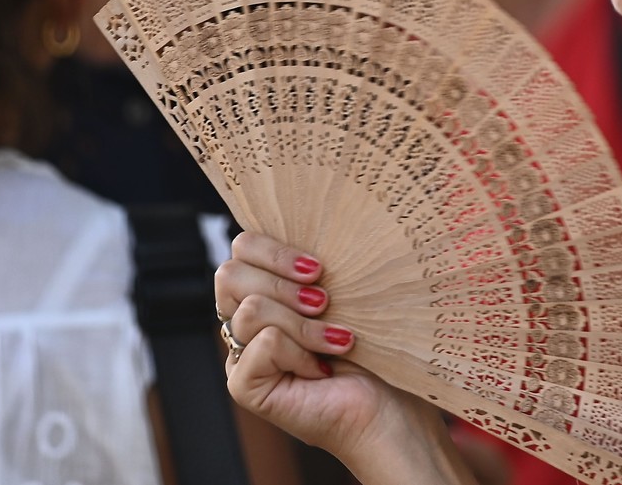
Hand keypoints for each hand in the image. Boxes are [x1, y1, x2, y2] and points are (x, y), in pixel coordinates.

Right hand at [215, 232, 477, 483]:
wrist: (391, 405)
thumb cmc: (376, 348)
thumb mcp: (346, 292)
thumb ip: (318, 265)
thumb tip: (319, 217)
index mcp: (268, 286)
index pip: (242, 246)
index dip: (274, 248)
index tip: (318, 266)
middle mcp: (246, 317)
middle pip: (230, 272)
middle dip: (283, 284)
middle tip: (325, 300)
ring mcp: (241, 352)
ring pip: (249, 308)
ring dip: (302, 323)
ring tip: (336, 339)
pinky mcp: (244, 384)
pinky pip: (258, 345)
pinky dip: (298, 353)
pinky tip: (322, 368)